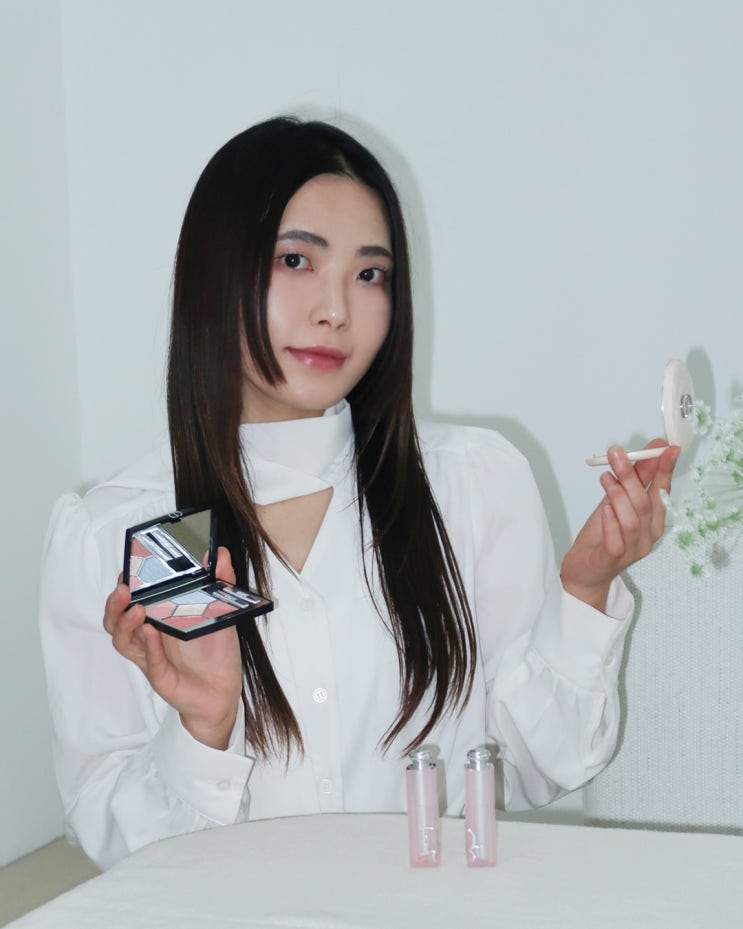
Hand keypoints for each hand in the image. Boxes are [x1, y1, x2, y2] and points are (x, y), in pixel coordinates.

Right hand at [103, 547, 242, 748]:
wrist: (223, 690)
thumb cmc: (216, 651)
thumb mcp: (222, 612)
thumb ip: (221, 582)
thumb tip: (221, 554)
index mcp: (158, 615)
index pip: (131, 597)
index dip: (125, 583)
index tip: (127, 567)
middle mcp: (148, 634)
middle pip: (116, 617)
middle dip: (115, 602)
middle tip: (123, 588)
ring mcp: (150, 655)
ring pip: (122, 640)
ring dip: (124, 623)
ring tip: (136, 610)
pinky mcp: (159, 675)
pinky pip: (148, 661)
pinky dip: (149, 647)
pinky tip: (152, 634)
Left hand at [560, 440, 678, 611]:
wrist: (585, 571)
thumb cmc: (603, 534)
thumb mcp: (617, 501)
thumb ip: (635, 480)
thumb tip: (650, 452)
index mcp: (653, 520)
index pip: (662, 491)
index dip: (665, 469)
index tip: (665, 448)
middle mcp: (648, 535)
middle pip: (646, 503)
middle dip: (633, 475)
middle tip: (617, 453)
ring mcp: (633, 549)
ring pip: (632, 520)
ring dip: (619, 495)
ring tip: (605, 477)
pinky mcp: (613, 560)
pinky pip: (617, 542)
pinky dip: (612, 524)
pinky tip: (605, 510)